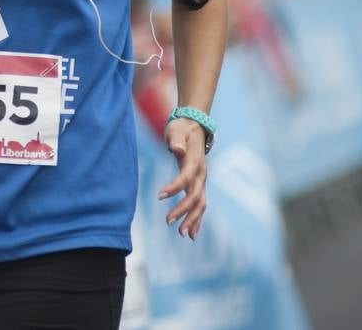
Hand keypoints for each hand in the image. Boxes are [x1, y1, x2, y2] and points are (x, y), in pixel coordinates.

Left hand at [158, 118, 208, 239]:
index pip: (185, 178)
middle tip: (168, 222)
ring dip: (192, 219)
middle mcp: (201, 174)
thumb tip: (176, 149)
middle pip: (195, 196)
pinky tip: (191, 233)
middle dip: (183, 210)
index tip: (159, 196)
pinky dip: (197, 219)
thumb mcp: (177, 130)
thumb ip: (176, 140)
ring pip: (200, 204)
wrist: (195, 127)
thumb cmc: (182, 129)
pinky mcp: (198, 184)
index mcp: (195, 162)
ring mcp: (201, 180)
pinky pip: (200, 204)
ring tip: (182, 234)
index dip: (174, 188)